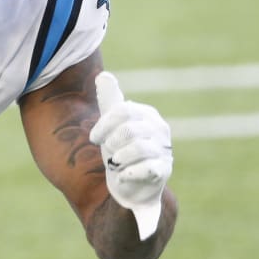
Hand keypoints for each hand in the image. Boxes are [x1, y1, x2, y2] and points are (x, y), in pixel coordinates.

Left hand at [89, 72, 172, 239]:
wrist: (130, 183)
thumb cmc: (120, 149)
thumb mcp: (112, 124)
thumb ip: (109, 100)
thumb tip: (103, 75)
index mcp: (146, 114)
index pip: (122, 110)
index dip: (103, 125)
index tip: (94, 138)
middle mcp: (159, 129)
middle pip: (127, 130)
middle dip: (112, 144)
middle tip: (111, 154)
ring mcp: (164, 150)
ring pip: (136, 149)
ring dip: (119, 159)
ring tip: (117, 164)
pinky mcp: (163, 170)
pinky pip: (146, 168)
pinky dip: (128, 173)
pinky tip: (123, 175)